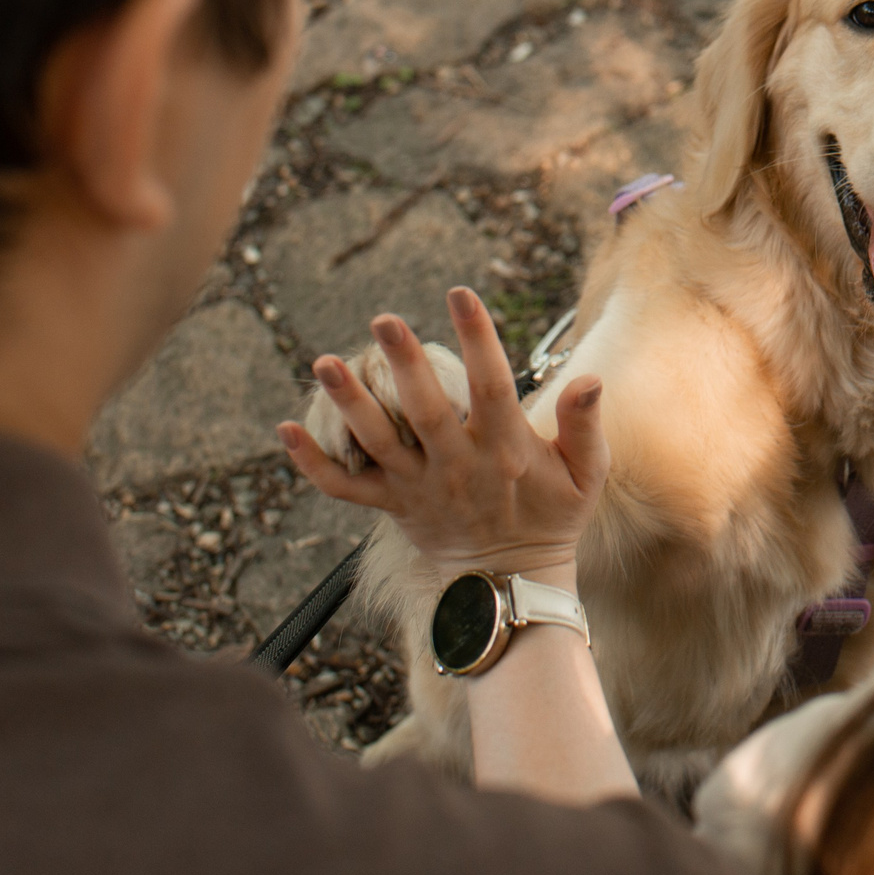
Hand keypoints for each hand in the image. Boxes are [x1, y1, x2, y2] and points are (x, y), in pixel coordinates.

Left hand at [278, 288, 607, 579]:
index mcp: (504, 449)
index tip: (460, 293)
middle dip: (404, 363)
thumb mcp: (585, 474)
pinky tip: (283, 429)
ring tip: (323, 363)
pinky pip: (345, 487)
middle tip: (383, 320)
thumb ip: (585, 425)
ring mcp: (419, 487)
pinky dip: (312, 462)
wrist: (511, 581)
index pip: (491, 385)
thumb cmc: (552, 515)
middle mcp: (457, 465)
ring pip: (377, 442)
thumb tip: (589, 380)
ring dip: (348, 402)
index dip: (477, 337)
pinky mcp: (391, 506)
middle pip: (425, 409)